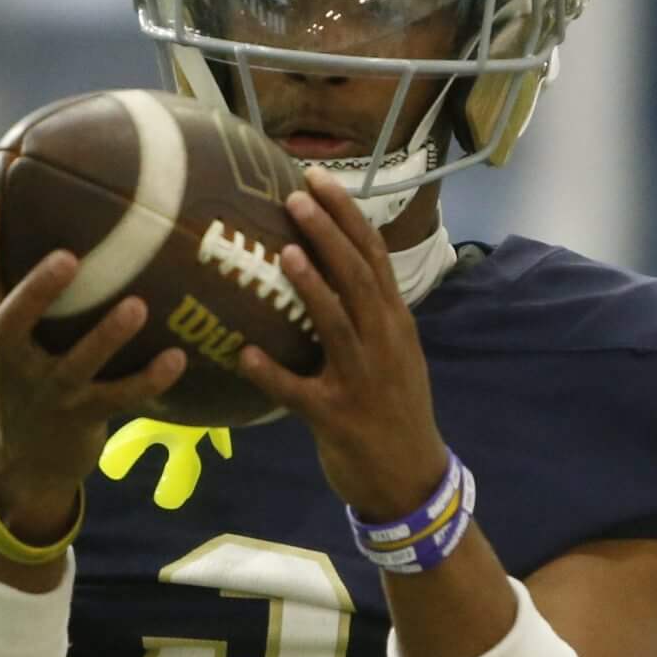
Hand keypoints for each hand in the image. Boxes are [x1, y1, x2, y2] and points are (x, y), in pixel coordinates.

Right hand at [0, 196, 186, 541]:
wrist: (22, 464)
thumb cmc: (21, 382)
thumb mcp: (1, 345)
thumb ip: (16, 296)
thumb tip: (50, 217)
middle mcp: (11, 362)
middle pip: (12, 323)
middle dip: (37, 291)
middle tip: (68, 257)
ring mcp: (46, 393)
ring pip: (75, 365)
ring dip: (106, 336)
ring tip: (138, 307)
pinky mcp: (80, 418)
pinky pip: (118, 398)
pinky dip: (148, 380)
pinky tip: (176, 359)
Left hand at [238, 167, 451, 519]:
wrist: (410, 477)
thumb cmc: (393, 408)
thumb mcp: (394, 353)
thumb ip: (367, 312)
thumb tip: (327, 265)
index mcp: (395, 323)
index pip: (373, 257)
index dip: (347, 216)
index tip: (319, 179)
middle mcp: (383, 344)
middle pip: (357, 278)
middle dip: (328, 235)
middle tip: (296, 197)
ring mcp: (361, 380)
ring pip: (336, 325)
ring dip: (310, 288)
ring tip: (283, 252)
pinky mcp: (336, 418)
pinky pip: (298, 392)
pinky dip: (272, 373)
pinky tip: (245, 354)